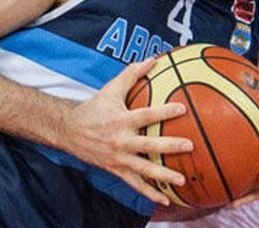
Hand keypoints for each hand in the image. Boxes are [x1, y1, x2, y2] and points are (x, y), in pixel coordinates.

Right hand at [64, 58, 193, 205]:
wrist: (68, 130)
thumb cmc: (95, 107)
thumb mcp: (111, 89)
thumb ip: (132, 74)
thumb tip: (153, 59)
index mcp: (121, 120)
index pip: (146, 115)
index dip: (164, 111)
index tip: (183, 108)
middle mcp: (120, 140)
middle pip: (148, 145)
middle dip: (169, 146)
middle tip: (190, 145)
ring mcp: (118, 158)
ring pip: (143, 169)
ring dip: (163, 175)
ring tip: (182, 180)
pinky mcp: (115, 170)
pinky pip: (135, 184)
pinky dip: (149, 193)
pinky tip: (165, 199)